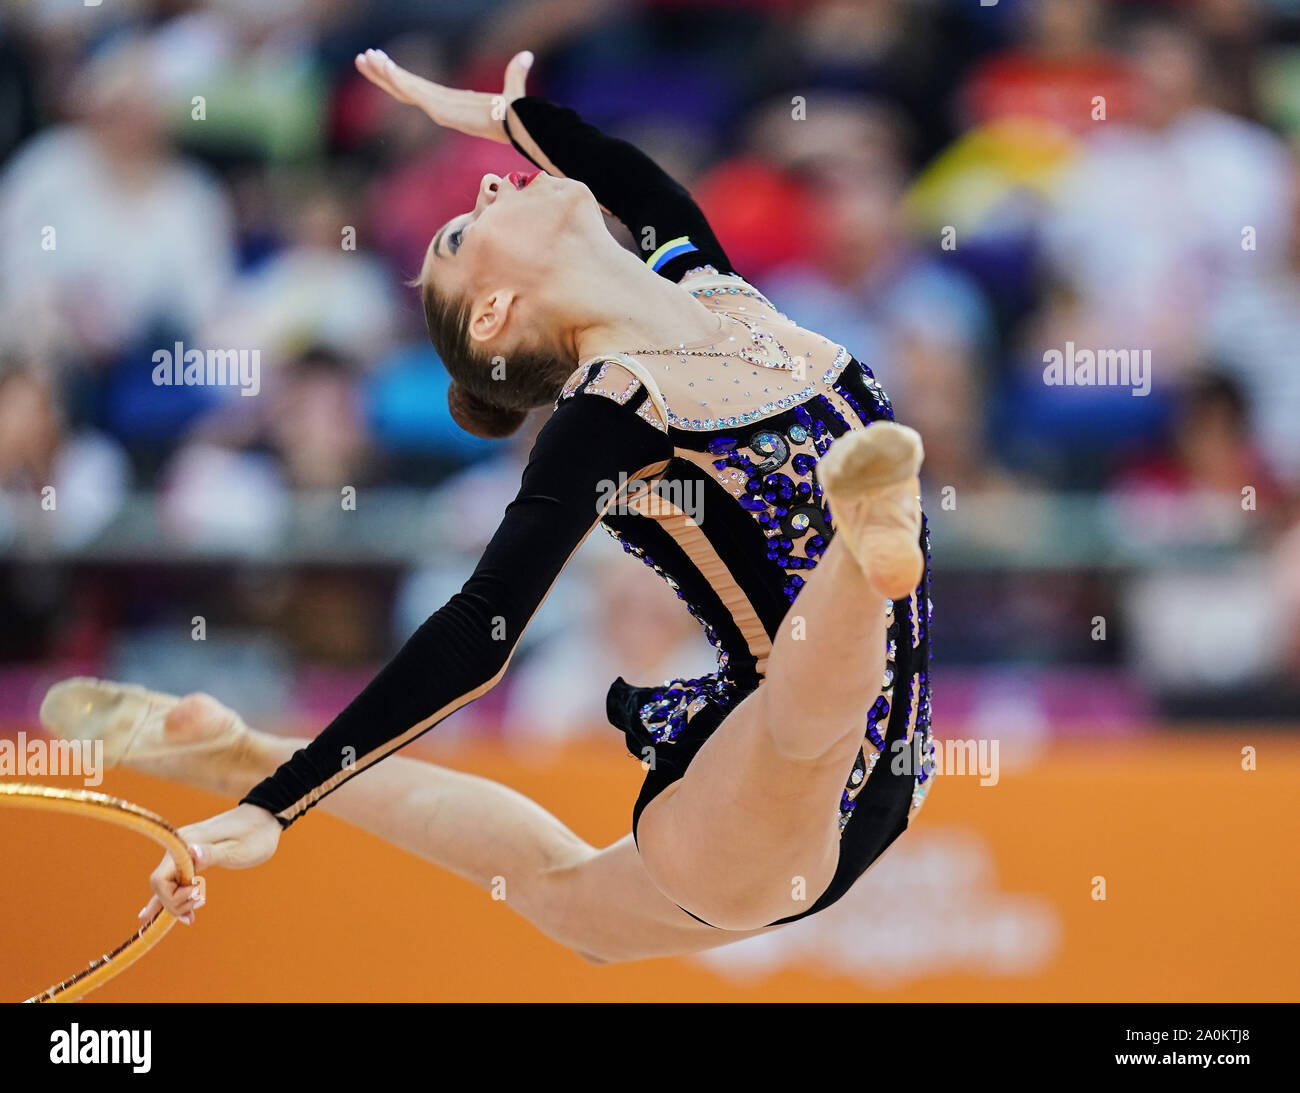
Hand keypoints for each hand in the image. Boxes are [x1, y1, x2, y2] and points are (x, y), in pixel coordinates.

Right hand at [139, 804, 281, 924]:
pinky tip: (150, 914)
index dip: (172, 897)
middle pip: (160, 884)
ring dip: (176, 901)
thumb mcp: (238, 849)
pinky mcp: (191, 854)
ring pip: (165, 884)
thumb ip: (213, 853)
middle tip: (201, 903)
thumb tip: (192, 854)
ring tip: (193, 912)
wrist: (265, 818)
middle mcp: (179, 845)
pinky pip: (172, 878)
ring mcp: (183, 849)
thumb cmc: (256, 834)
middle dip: (175, 902)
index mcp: (187, 843)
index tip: (197, 895)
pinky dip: (167, 896)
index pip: (160, 879)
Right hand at [354, 47, 532, 143]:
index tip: (383, 62)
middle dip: (382, 74)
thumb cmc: (513, 116)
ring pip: (404, 88)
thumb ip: (515, 72)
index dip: (400, 77)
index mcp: (451, 102)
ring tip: (363, 59)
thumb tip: (527, 56)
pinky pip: (413, 92)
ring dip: (383, 74)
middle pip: (404, 87)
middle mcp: (440, 105)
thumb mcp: (511, 90)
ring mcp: (438, 108)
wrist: (516, 125)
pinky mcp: (440, 110)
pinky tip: (382, 68)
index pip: (418, 88)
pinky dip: (397, 80)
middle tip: (361, 58)